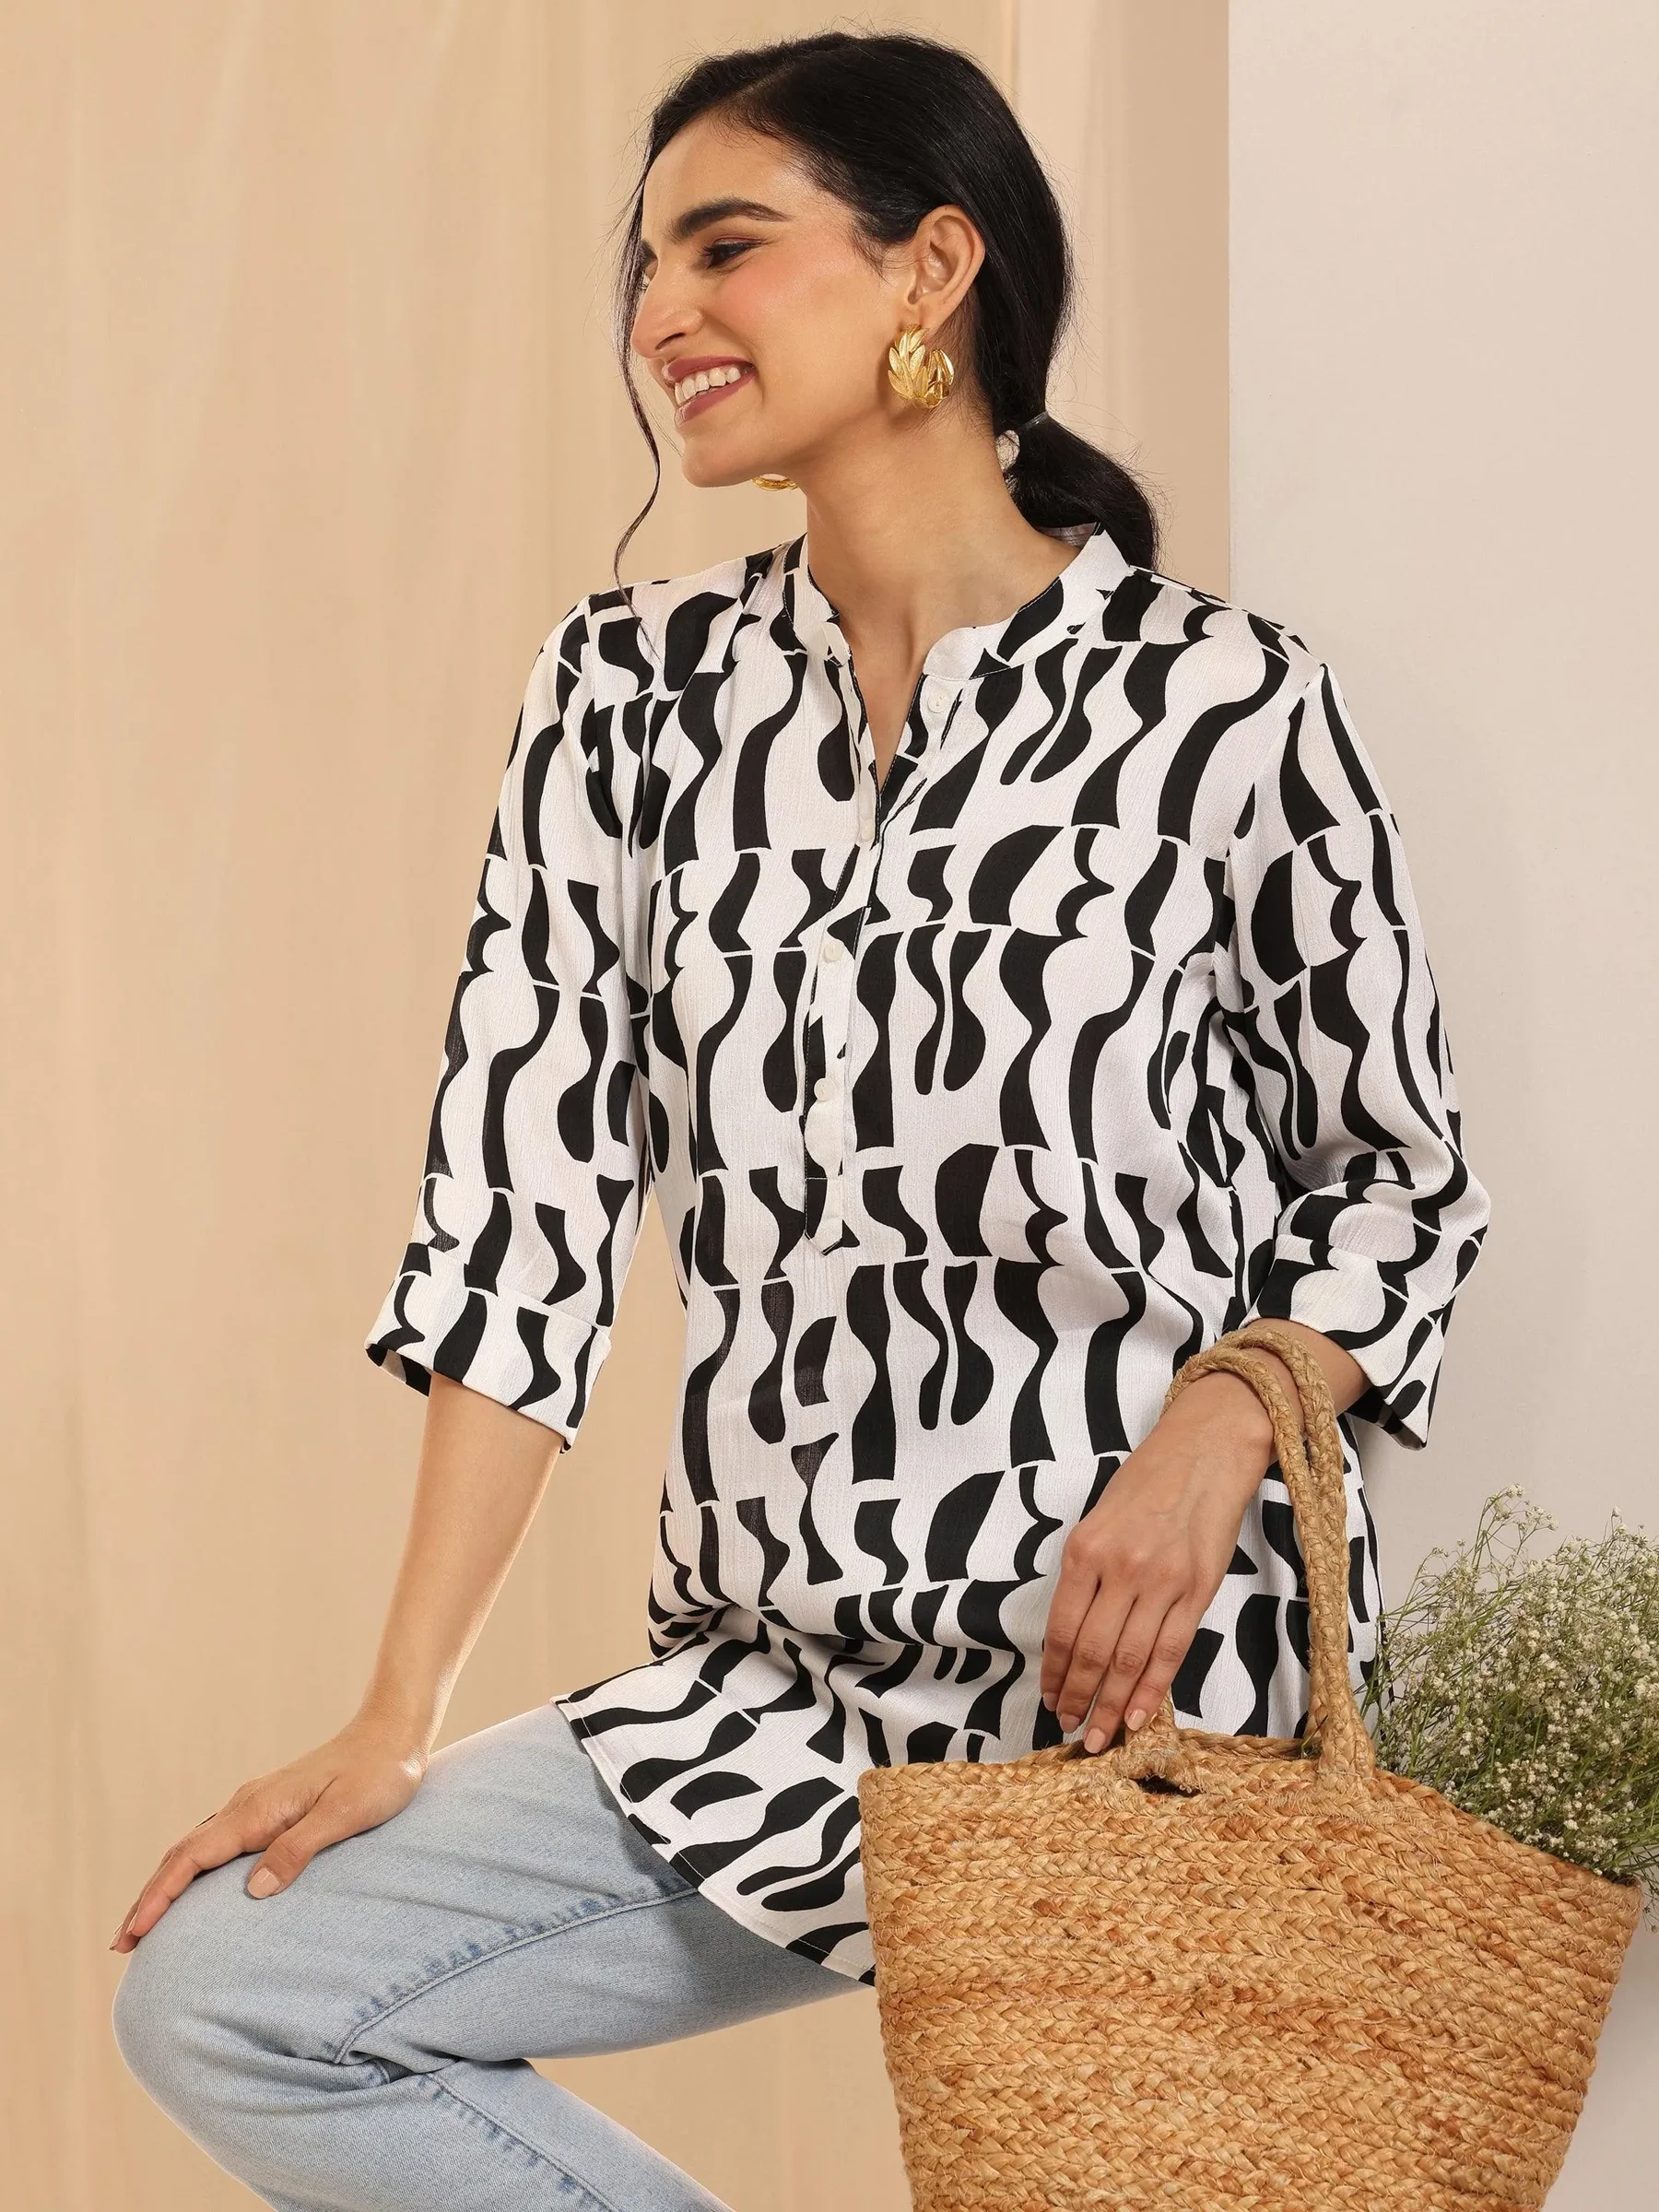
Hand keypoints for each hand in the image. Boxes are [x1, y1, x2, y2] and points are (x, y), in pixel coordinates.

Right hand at [109, 1711, 427, 1952]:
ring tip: (145, 1924)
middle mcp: (249, 1805)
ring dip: (167, 1884)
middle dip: (150, 1897)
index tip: (135, 1931)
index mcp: (260, 1809)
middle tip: (123, 1943)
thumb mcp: (346, 1814)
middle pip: (183, 1854)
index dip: (160, 1896)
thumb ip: (301, 1848)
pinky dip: (193, 1869)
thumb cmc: (378, 1775)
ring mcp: (257, 1804)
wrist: (393, 1734)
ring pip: (197, 1847)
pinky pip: (218, 1842)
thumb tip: (254, 1890)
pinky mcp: (271, 1807)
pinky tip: (195, 1887)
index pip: (193, 1857)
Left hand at [1040, 1369, 1279, 1750]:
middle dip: (1079, 1698)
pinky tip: (1138, 1717)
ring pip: (1130, 1660)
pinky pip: (1170, 1652)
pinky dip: (1151, 1690)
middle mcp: (1121, 1568)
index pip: (1063, 1628)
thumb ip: (1086, 1574)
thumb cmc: (1146, 1483)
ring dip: (1112, 1705)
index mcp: (1086, 1549)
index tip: (1050, 1699)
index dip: (1055, 1672)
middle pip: (1093, 1652)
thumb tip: (1072, 1637)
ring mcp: (1162, 1582)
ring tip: (1099, 1736)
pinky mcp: (1197, 1591)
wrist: (1204, 1453)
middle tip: (1071, 1729)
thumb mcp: (1098, 1520)